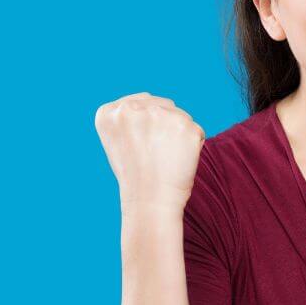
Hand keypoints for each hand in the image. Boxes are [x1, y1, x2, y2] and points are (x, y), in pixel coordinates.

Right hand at [94, 92, 205, 208]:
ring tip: (166, 157)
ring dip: (179, 134)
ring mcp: (159, 114)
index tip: (142, 145)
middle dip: (165, 125)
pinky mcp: (185, 125)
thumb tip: (152, 104)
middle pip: (162, 105)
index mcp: (109, 113)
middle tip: (156, 154)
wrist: (150, 201)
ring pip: (180, 116)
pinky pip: (197, 130)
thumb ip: (131, 118)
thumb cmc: (135, 176)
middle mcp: (131, 108)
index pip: (139, 103)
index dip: (146, 125)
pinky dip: (193, 145)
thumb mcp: (118, 141)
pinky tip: (179, 160)